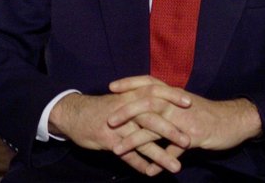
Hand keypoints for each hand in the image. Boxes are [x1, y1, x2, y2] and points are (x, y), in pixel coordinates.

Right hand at [49, 88, 190, 175]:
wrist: (74, 114)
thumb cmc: (103, 106)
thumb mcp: (122, 97)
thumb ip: (141, 100)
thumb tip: (164, 103)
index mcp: (131, 95)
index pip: (155, 91)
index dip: (172, 96)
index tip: (190, 103)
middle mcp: (126, 109)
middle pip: (151, 118)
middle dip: (171, 130)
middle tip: (188, 141)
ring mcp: (117, 126)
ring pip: (142, 141)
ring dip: (160, 155)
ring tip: (175, 167)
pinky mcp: (107, 140)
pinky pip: (126, 155)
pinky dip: (139, 164)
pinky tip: (151, 173)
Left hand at [108, 76, 262, 154]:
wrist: (235, 120)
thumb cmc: (208, 113)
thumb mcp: (186, 105)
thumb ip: (168, 106)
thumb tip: (150, 108)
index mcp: (175, 94)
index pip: (149, 82)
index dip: (131, 82)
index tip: (112, 86)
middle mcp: (177, 104)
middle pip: (148, 102)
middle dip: (127, 111)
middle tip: (109, 120)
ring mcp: (185, 120)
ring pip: (156, 127)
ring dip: (135, 139)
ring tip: (117, 150)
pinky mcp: (194, 136)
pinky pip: (173, 151)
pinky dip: (160, 162)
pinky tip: (150, 171)